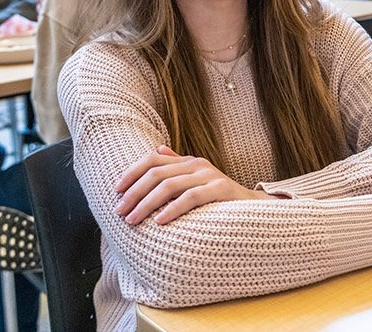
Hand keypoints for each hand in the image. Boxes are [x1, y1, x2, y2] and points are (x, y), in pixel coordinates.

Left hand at [114, 146, 275, 224]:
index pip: (152, 160)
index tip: (116, 190)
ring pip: (170, 185)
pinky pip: (191, 198)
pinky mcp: (220, 190)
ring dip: (147, 204)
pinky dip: (173, 209)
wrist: (255, 209)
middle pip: (156, 173)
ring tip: (133, 219)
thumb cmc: (219, 200)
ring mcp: (209, 176)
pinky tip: (160, 221)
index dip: (132, 173)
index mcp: (188, 162)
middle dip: (134, 193)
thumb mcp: (195, 181)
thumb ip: (177, 166)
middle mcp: (197, 165)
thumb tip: (156, 149)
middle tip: (119, 211)